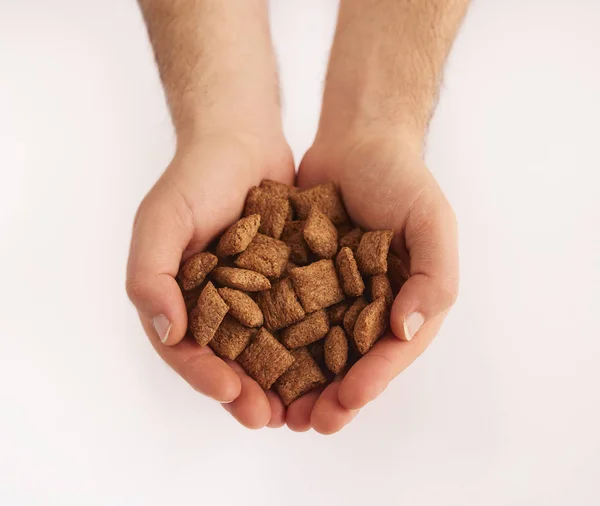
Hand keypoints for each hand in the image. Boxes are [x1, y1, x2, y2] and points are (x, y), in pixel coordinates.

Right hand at [126, 134, 293, 428]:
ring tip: (303, 406)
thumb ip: (151, 275)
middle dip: (248, 392)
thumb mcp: (162, 220)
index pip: (187, 350)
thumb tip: (166, 331)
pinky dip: (309, 343)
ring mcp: (251, 295)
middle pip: (229, 360)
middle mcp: (215, 303)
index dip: (206, 377)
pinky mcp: (285, 281)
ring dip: (281, 380)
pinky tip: (329, 362)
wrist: (242, 140)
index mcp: (179, 298)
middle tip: (273, 418)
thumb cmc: (196, 177)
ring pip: (266, 348)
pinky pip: (296, 318)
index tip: (232, 395)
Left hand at [290, 130, 458, 433]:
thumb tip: (407, 329)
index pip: (389, 354)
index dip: (369, 382)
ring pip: (312, 349)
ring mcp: (332, 294)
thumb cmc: (402, 179)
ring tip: (273, 408)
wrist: (358, 140)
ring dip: (295, 381)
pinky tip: (250, 359)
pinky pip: (283, 313)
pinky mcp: (299, 277)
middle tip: (303, 423)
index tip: (344, 405)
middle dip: (328, 396)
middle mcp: (368, 306)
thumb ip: (433, 276)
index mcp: (405, 302)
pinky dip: (270, 338)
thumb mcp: (432, 222)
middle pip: (348, 362)